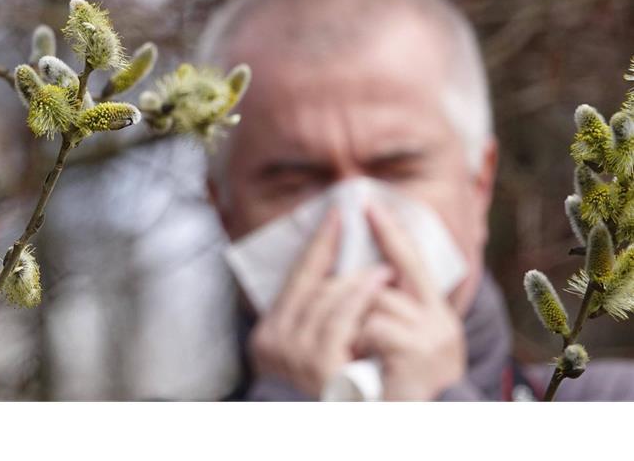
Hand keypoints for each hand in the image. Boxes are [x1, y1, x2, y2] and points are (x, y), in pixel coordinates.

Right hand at [249, 208, 392, 397]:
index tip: (336, 213)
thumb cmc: (340, 397)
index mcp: (268, 339)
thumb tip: (340, 272)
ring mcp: (293, 360)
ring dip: (357, 280)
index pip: (294, 281)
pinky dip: (360, 297)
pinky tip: (379, 283)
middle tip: (367, 242)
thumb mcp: (319, 353)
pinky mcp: (319, 371)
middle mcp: (273, 347)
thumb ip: (320, 319)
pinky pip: (341, 320)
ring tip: (383, 270)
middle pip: (309, 287)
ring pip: (325, 299)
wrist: (352, 437)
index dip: (317, 245)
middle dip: (339, 259)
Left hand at [354, 204, 465, 400]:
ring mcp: (432, 337)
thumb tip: (360, 274)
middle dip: (347, 299)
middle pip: (377, 280)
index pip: (410, 260)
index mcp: (434, 313)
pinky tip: (367, 365)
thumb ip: (381, 309)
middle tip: (347, 335)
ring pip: (370, 301)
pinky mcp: (420, 352)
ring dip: (352, 326)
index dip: (390, 232)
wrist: (417, 428)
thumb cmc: (394, 389)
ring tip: (358, 355)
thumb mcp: (392, 344)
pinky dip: (360, 343)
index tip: (369, 205)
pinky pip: (372, 326)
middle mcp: (440, 321)